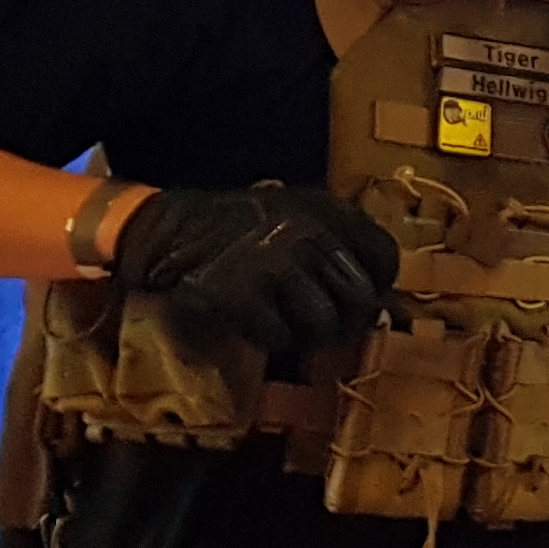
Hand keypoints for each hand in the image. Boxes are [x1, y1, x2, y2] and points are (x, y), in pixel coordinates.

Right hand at [111, 182, 400, 350]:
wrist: (164, 232)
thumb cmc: (237, 231)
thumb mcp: (296, 218)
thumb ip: (339, 250)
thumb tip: (382, 303)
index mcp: (328, 210)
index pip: (384, 257)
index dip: (376, 286)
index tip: (354, 298)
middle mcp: (308, 233)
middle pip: (360, 300)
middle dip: (342, 321)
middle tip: (316, 323)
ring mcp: (276, 264)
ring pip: (323, 326)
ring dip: (302, 333)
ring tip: (278, 318)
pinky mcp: (243, 294)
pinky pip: (279, 337)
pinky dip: (266, 337)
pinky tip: (249, 319)